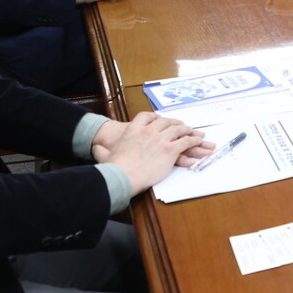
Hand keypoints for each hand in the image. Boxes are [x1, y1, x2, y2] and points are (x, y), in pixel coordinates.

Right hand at [95, 111, 211, 194]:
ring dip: (187, 130)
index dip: (155, 117)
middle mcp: (149, 131)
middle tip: (181, 125)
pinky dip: (193, 141)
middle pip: (165, 122)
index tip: (160, 119)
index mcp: (133, 129)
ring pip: (178, 130)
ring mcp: (161, 139)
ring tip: (193, 132)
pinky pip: (185, 142)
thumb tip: (94, 148)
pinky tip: (198, 141)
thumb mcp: (104, 154)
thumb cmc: (113, 168)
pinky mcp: (170, 150)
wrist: (122, 175)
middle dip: (174, 123)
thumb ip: (101, 149)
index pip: (147, 116)